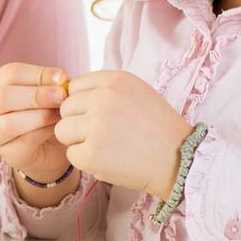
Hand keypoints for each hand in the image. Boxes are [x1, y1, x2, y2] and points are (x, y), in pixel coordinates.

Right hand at [0, 62, 72, 183]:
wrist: (50, 145)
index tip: (62, 78)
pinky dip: (44, 132)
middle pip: (3, 97)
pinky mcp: (7, 153)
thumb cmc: (46, 110)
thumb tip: (62, 80)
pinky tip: (58, 127)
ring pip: (9, 123)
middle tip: (62, 95)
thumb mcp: (47, 91)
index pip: (10, 73)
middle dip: (36, 95)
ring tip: (61, 112)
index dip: (37, 74)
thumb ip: (52, 84)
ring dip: (40, 115)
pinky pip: (24, 141)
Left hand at [54, 70, 188, 198]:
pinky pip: (71, 154)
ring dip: (77, 141)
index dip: (81, 103)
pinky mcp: (92, 154)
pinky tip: (108, 160)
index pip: (73, 86)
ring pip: (62, 131)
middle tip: (103, 134)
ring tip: (104, 146)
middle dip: (77, 123)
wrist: (179, 159)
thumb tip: (66, 92)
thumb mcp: (136, 91)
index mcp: (114, 80)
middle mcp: (103, 99)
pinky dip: (85, 160)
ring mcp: (96, 126)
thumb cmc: (157, 127)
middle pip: (65, 109)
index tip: (98, 116)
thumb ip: (103, 89)